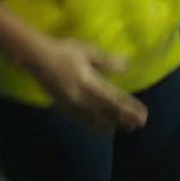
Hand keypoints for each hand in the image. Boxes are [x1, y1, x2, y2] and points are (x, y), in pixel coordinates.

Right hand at [28, 38, 147, 131]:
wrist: (36, 58)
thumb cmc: (63, 51)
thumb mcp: (87, 52)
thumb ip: (106, 61)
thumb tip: (126, 65)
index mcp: (91, 84)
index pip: (115, 99)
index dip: (130, 108)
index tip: (142, 114)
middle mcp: (83, 98)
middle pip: (108, 112)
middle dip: (124, 119)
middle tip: (139, 125)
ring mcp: (73, 104)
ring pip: (95, 119)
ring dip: (111, 124)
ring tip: (124, 129)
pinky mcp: (64, 106)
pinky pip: (83, 119)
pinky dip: (95, 124)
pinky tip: (100, 126)